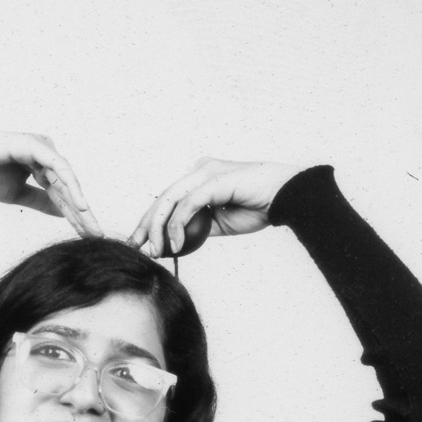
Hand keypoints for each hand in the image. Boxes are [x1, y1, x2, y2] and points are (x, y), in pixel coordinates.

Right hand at [0, 126, 102, 237]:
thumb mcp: (19, 195)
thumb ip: (42, 202)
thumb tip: (64, 214)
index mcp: (41, 167)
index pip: (61, 195)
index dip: (74, 216)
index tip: (87, 236)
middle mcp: (45, 155)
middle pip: (68, 188)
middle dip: (82, 213)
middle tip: (96, 234)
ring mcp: (42, 148)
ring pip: (66, 180)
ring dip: (79, 203)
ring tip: (89, 224)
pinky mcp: (36, 145)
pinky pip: (58, 167)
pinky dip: (70, 186)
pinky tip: (80, 204)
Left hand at [129, 158, 305, 256]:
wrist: (285, 198)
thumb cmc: (258, 208)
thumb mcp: (221, 223)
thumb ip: (199, 226)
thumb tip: (176, 242)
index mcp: (200, 177)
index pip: (168, 199)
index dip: (151, 221)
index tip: (141, 244)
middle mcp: (200, 170)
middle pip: (163, 198)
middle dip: (146, 225)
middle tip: (136, 247)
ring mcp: (206, 172)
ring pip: (170, 200)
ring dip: (158, 229)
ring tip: (156, 251)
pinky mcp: (214, 180)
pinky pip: (187, 205)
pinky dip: (177, 226)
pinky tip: (175, 245)